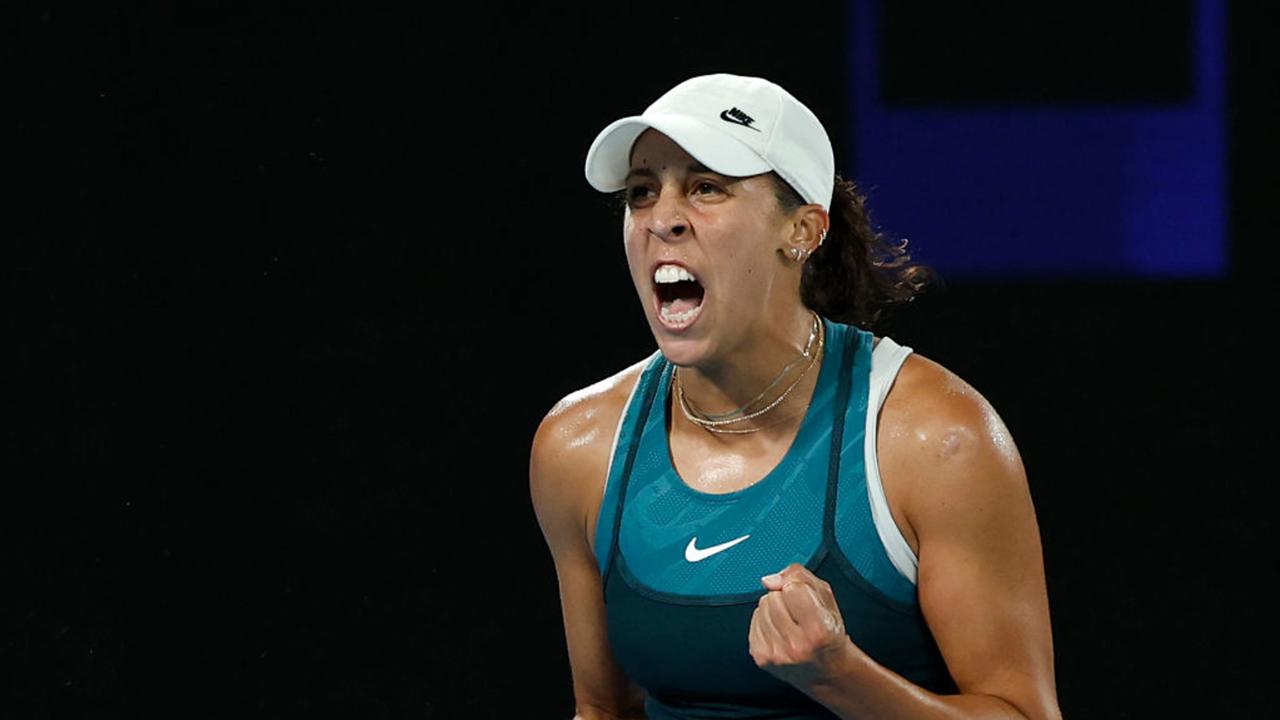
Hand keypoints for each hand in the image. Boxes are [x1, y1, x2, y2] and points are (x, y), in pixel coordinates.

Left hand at [748, 563, 852, 689]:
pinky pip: (753, 621)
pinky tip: (780, 632)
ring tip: (791, 624)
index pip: (793, 588)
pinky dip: (765, 621)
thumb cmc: (828, 632)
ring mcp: (776, 654)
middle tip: (799, 615)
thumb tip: (769, 580)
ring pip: (762, 606)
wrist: (826, 671)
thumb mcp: (826, 599)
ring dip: (774, 610)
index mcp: (818, 630)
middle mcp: (796, 646)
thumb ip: (801, 577)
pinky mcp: (761, 658)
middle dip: (785, 599)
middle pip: (774, 596)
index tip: (807, 600)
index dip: (799, 588)